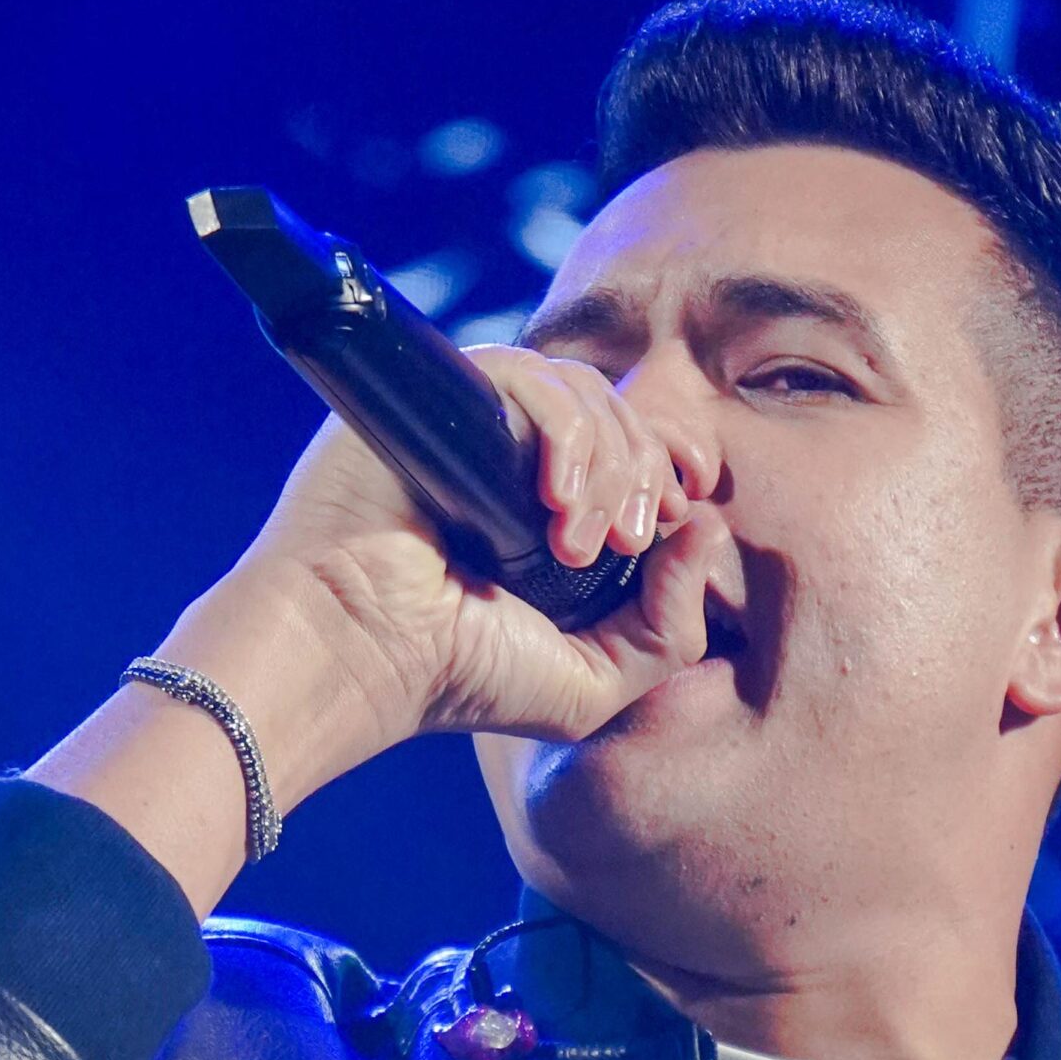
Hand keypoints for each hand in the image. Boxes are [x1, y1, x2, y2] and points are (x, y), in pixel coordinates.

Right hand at [31, 344, 739, 916]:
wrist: (352, 651)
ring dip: (608, 462)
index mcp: (557, 518)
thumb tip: (708, 528)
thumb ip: (670, 629)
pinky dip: (563, 429)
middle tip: (621, 546)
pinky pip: (530, 373)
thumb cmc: (455, 679)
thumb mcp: (591, 687)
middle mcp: (521, 462)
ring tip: (580, 539)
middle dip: (642, 481)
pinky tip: (554, 497)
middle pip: (627, 420)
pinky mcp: (444, 396)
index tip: (669, 533)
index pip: (645, 461)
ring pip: (587, 390)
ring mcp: (482, 425)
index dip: (672, 482)